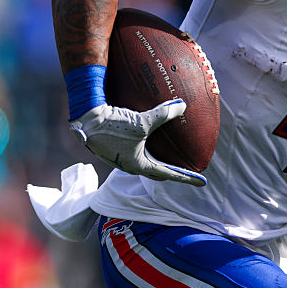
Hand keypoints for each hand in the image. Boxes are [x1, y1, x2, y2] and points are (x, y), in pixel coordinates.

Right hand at [69, 100, 206, 185]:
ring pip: (147, 162)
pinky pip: (138, 151)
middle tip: (189, 170)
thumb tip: (183, 105)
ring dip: (160, 161)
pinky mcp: (116, 147)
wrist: (85, 120)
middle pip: (158, 172)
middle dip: (174, 172)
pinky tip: (152, 138)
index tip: (202, 182)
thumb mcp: (141, 122)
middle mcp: (130, 165)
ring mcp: (122, 157)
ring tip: (173, 155)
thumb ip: (163, 114)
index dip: (186, 177)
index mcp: (138, 165)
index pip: (168, 174)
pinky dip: (149, 149)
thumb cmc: (112, 125)